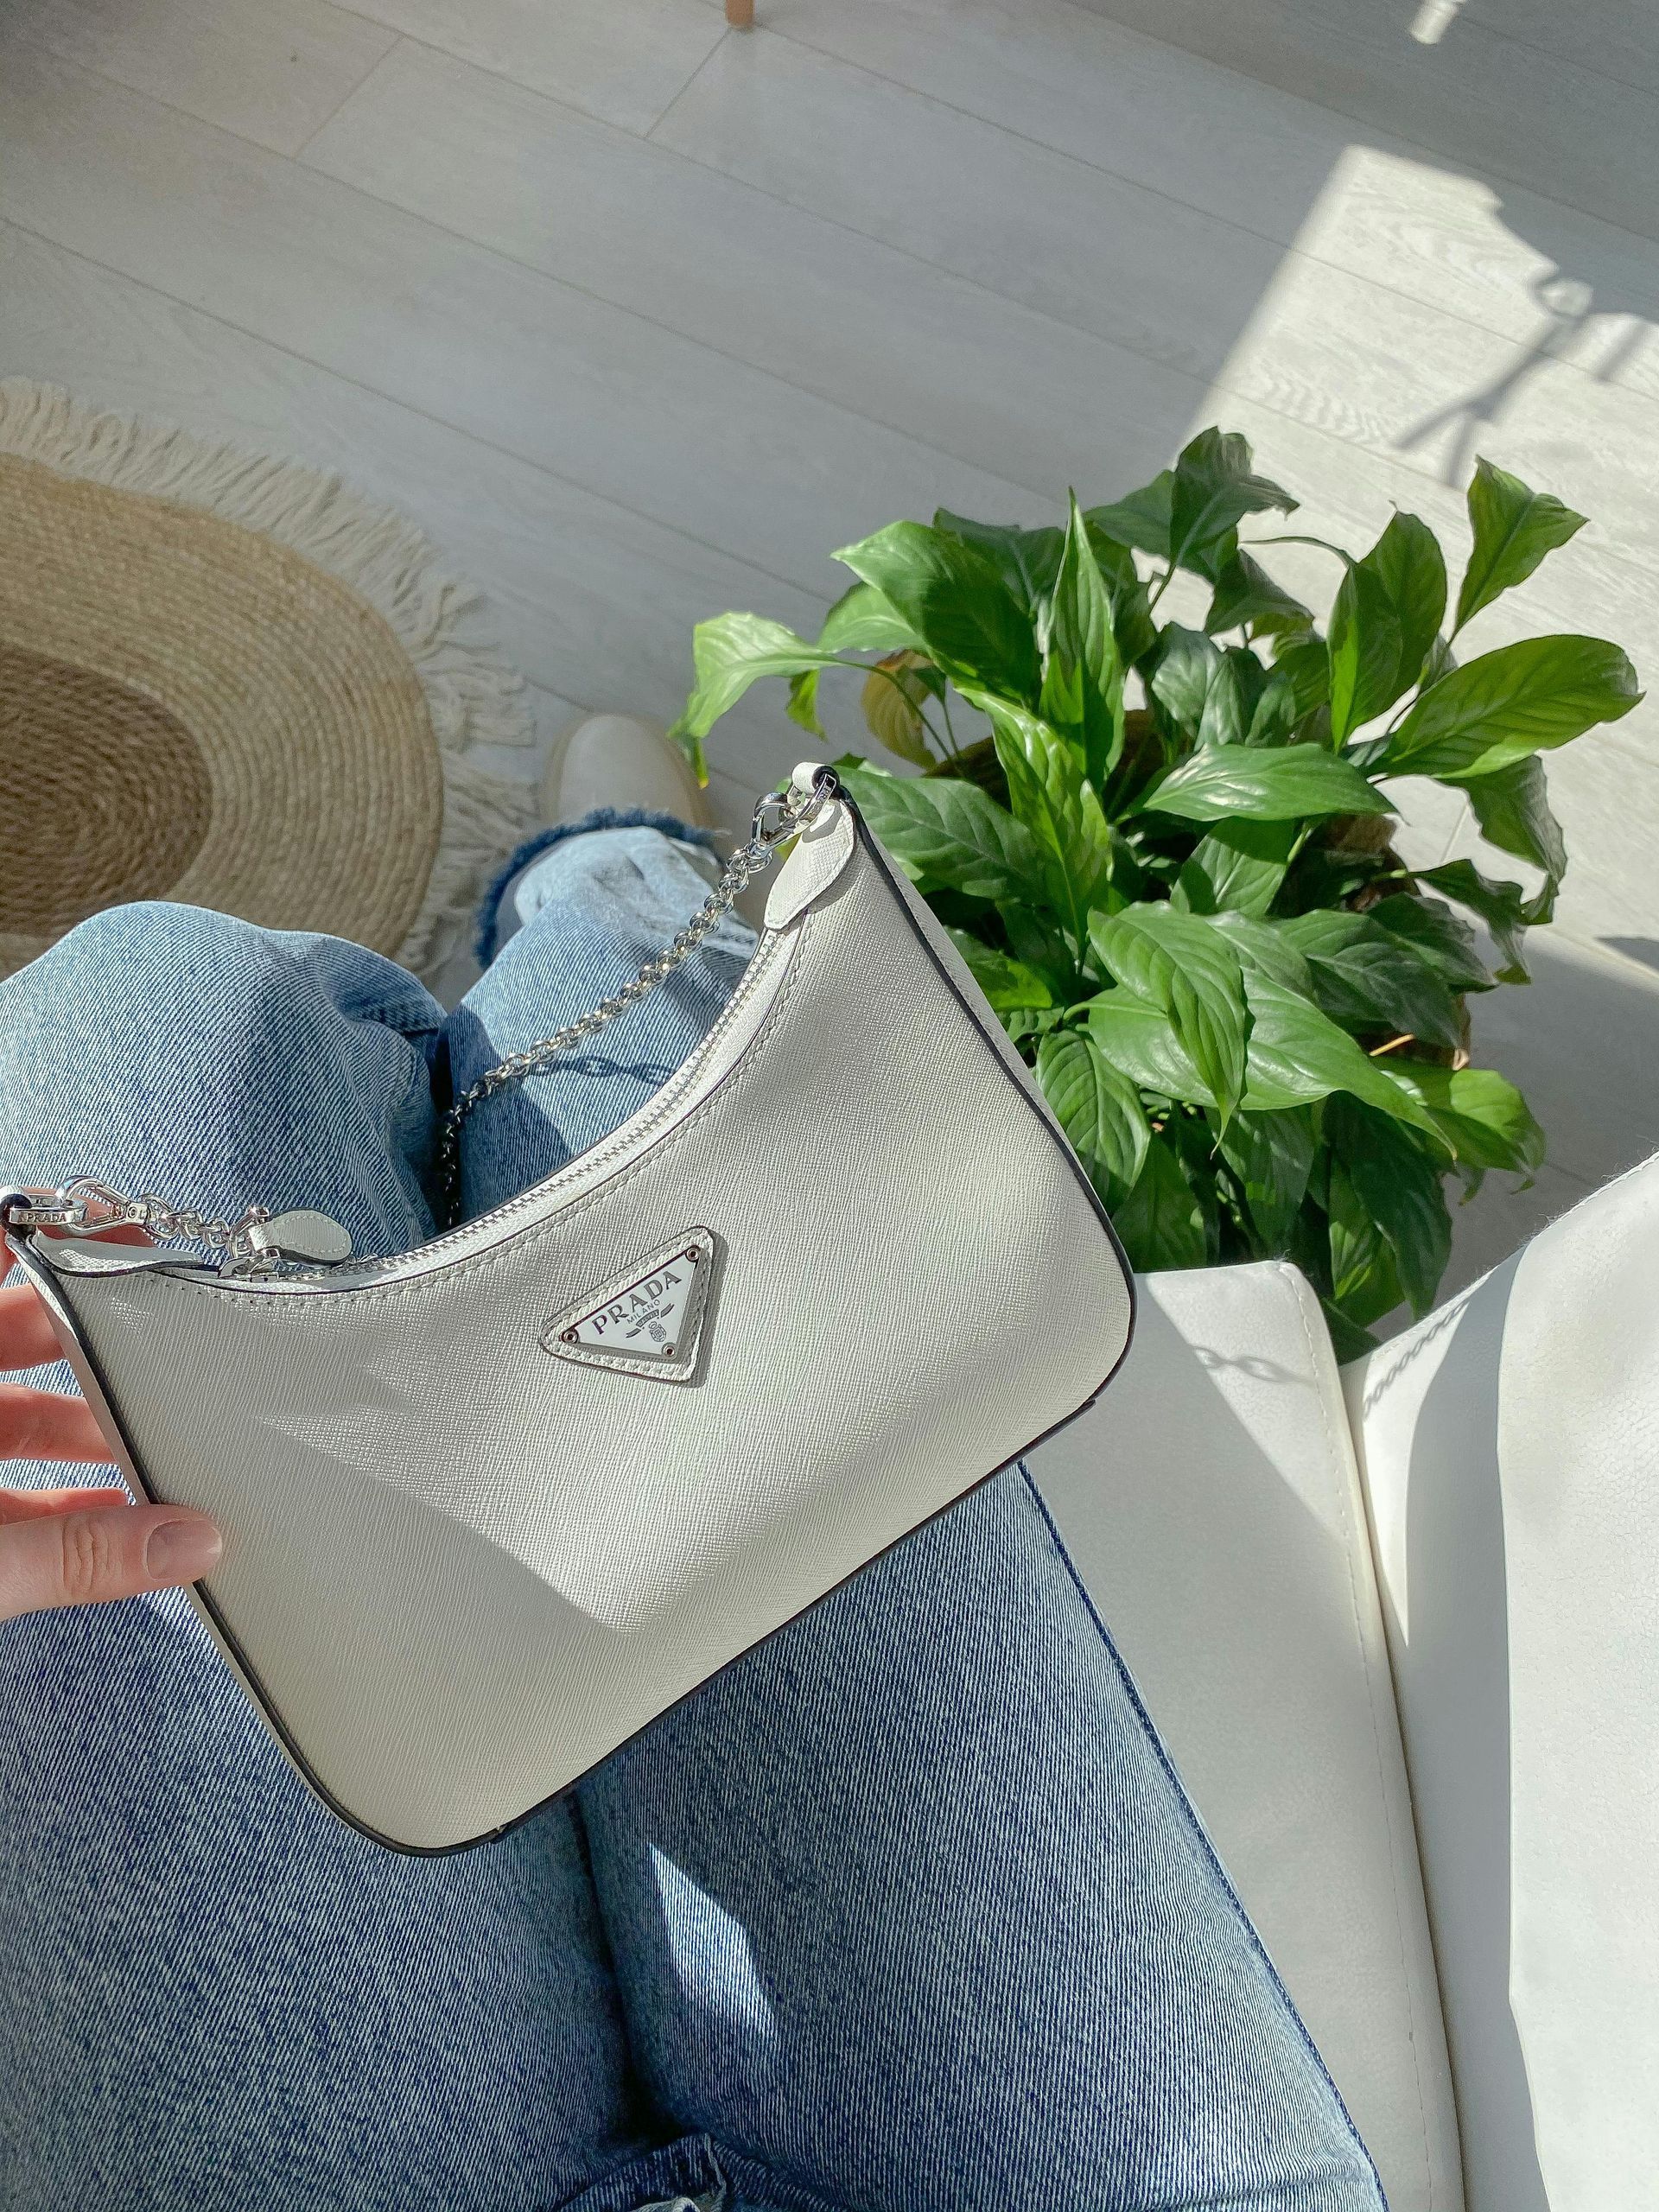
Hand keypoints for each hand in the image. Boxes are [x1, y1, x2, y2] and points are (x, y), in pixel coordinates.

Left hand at [0, 1251, 219, 1621]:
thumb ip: (74, 1555)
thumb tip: (194, 1542)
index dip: (60, 1239)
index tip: (134, 1239)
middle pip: (20, 1335)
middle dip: (102, 1350)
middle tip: (179, 1355)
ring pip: (18, 1415)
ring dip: (88, 1435)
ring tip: (167, 1459)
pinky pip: (6, 1487)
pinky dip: (58, 1499)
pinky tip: (123, 1527)